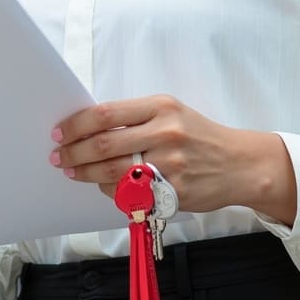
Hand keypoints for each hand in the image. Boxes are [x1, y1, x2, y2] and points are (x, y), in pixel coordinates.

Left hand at [48, 95, 297, 224]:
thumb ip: (135, 118)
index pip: (106, 113)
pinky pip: (132, 193)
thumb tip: (89, 127)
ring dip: (86, 173)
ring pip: (113, 171)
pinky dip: (111, 190)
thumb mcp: (171, 113)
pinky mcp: (174, 191)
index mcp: (160, 106)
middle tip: (59, 156)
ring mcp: (170, 164)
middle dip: (75, 152)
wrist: (240, 164)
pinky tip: (103, 186)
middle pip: (104, 144)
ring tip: (73, 171)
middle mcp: (165, 132)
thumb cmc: (198, 136)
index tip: (59, 132)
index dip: (76, 124)